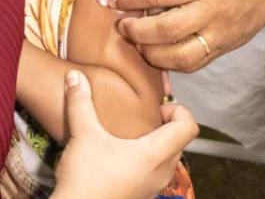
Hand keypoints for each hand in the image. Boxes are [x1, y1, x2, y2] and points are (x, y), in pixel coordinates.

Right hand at [52, 71, 197, 198]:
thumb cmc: (86, 179)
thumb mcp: (82, 135)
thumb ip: (80, 102)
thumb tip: (75, 76)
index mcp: (155, 154)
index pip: (189, 127)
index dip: (178, 110)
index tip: (156, 107)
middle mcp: (161, 172)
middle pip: (180, 141)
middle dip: (166, 124)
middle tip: (142, 115)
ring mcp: (153, 187)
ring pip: (168, 158)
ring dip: (157, 142)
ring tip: (131, 133)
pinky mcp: (142, 196)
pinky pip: (156, 172)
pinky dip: (147, 159)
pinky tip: (120, 155)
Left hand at [113, 0, 264, 71]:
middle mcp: (211, 10)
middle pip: (165, 29)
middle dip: (136, 30)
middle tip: (122, 26)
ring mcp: (219, 34)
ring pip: (178, 56)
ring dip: (150, 53)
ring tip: (139, 43)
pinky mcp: (224, 49)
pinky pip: (193, 64)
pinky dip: (170, 63)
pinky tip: (159, 53)